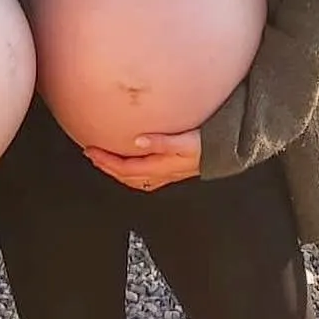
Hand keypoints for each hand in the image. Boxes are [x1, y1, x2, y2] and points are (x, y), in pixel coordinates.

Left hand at [85, 130, 201, 191]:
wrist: (228, 153)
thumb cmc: (209, 145)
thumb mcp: (185, 141)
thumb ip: (161, 141)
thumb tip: (137, 140)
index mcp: (160, 167)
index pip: (125, 168)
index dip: (106, 161)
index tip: (91, 150)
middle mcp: (160, 173)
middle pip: (126, 175)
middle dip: (107, 166)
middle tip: (91, 154)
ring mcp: (165, 174)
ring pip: (134, 178)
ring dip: (117, 170)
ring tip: (105, 160)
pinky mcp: (171, 170)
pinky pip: (144, 175)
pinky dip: (131, 171)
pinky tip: (131, 163)